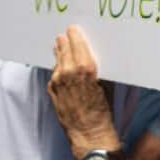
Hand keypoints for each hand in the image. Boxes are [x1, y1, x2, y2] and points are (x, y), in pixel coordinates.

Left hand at [48, 26, 117, 158]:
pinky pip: (55, 72)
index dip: (75, 34)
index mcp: (85, 68)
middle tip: (65, 34)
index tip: (74, 29)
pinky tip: (62, 66)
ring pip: (57, 60)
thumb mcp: (107, 83)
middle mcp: (68, 72)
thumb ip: (97, 67)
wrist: (89, 131)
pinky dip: (58, 67)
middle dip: (65, 41)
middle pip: (64, 48)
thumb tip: (93, 55)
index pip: (77, 43)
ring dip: (60, 52)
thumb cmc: (103, 109)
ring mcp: (57, 81)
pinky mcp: (52, 89)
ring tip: (60, 45)